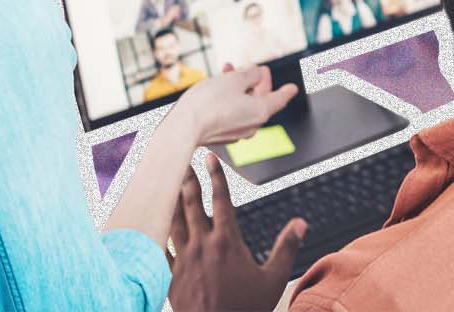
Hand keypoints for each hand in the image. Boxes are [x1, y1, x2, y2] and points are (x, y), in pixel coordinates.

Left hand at [169, 153, 306, 311]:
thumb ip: (287, 247)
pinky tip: (153, 223)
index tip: (209, 157)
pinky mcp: (170, 276)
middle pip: (192, 204)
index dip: (215, 175)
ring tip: (167, 183)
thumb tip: (300, 223)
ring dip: (171, 200)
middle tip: (182, 161)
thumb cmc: (246, 309)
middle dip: (187, 180)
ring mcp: (183, 260)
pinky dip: (156, 232)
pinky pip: (160, 247)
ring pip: (173, 221)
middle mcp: (203, 245)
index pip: (220, 199)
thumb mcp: (274, 279)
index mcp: (227, 242)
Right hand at [173, 65, 297, 146]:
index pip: (280, 99)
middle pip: (261, 100)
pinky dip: (230, 99)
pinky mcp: (221, 134)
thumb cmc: (210, 102)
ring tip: (229, 69)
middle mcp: (252, 125)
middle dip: (256, 82)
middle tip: (256, 68)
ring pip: (243, 104)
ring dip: (239, 87)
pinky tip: (219, 86)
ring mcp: (236, 132)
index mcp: (261, 111)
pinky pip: (232, 113)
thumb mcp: (234, 79)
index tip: (293, 87)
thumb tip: (257, 75)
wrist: (184, 128)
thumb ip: (250, 75)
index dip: (286, 90)